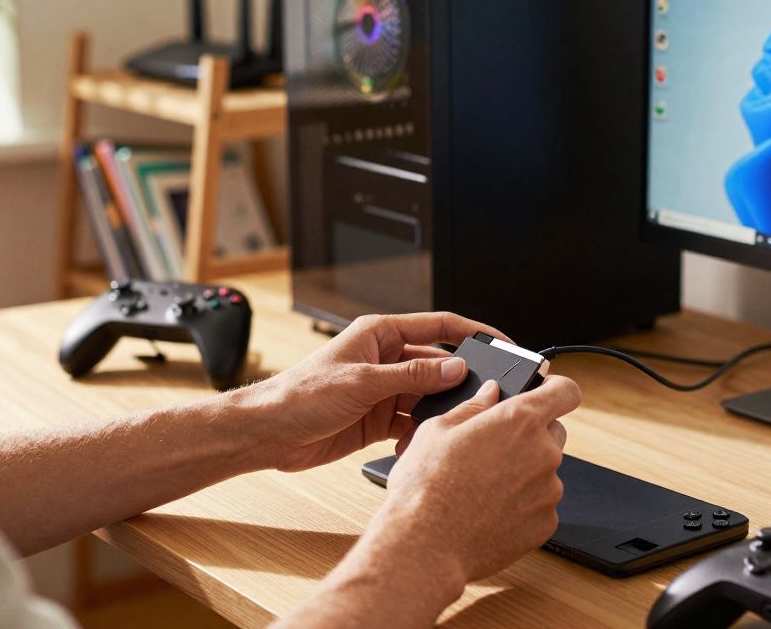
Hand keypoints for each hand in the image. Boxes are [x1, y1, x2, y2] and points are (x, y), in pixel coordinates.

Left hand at [235, 312, 506, 471]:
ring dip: (438, 413)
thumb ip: (411, 375)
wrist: (268, 433)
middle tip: (485, 397)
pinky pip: (412, 423)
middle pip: (438, 365)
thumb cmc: (299, 394)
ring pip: (428, 398)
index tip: (502, 342)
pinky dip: (420, 434)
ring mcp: (384, 390)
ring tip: (449, 426)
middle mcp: (385, 359)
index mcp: (381, 334)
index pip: (439, 326)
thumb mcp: (362, 381)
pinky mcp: (379, 418)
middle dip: (460, 382)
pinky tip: (420, 443)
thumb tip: (454, 368)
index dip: (474, 332)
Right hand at [376, 374, 581, 583]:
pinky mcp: (545, 524)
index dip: (556, 389)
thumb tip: (490, 393)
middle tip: (493, 448)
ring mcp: (548, 491)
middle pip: (554, 432)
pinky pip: (540, 504)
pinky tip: (488, 510)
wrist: (425, 545)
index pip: (565, 392)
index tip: (545, 394)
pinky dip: (522, 504)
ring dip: (523, 472)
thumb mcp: (438, 430)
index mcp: (519, 420)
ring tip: (482, 486)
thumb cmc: (426, 486)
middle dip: (530, 434)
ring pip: (544, 471)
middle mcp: (544, 452)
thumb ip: (473, 407)